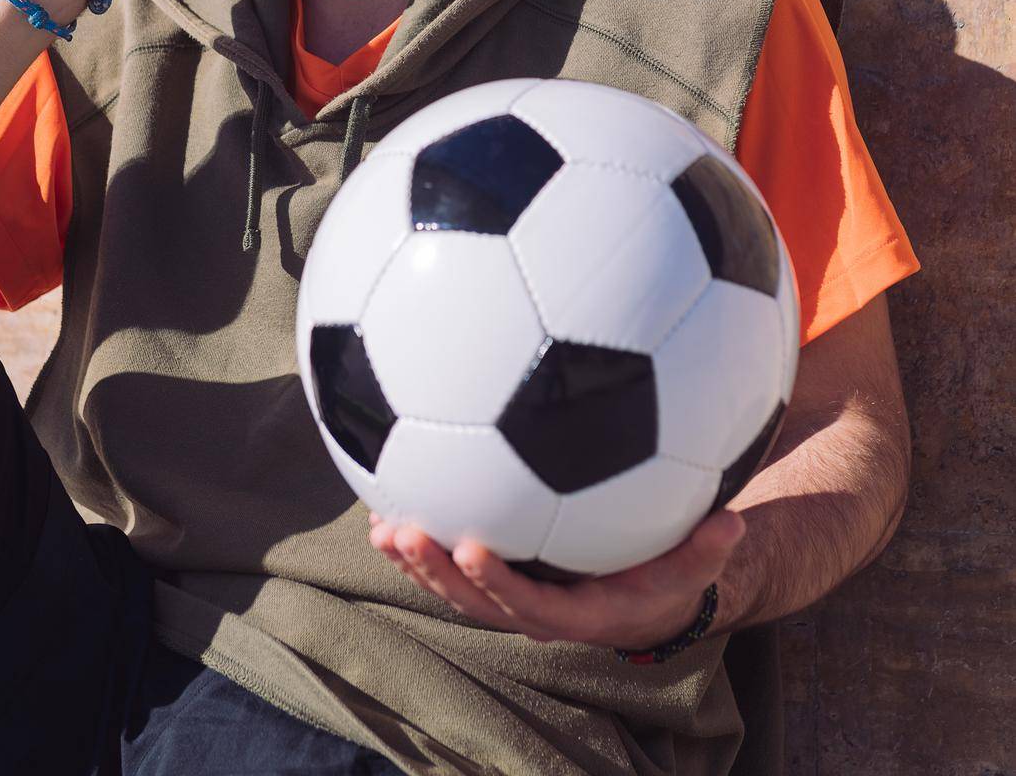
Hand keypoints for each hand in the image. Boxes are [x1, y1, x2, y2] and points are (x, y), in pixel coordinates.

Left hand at [368, 508, 744, 650]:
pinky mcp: (501, 575)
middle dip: (435, 570)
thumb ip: (711, 546)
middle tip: (403, 530)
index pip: (529, 603)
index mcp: (579, 612)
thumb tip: (733, 521)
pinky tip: (391, 501)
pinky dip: (423, 543)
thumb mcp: (699, 561)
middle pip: (475, 601)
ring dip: (415, 560)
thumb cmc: (675, 570)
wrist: (654, 595)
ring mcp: (514, 596)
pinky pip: (455, 567)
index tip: (469, 544)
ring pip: (455, 589)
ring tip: (380, 522)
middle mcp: (537, 612)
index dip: (497, 580)